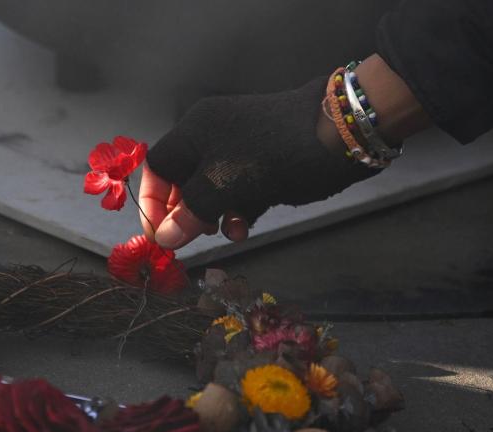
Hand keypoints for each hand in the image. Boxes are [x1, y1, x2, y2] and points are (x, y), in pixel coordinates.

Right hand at [142, 77, 378, 248]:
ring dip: (214, 217)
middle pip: (183, 181)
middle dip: (186, 212)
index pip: (157, 166)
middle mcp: (213, 137)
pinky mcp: (264, 165)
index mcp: (195, 131)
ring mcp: (240, 151)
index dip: (153, 200)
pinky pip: (238, 193)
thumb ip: (190, 213)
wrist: (339, 134)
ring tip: (226, 231)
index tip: (159, 233)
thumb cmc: (273, 154)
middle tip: (191, 238)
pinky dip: (238, 211)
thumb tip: (164, 237)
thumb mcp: (224, 186)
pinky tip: (245, 226)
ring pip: (212, 191)